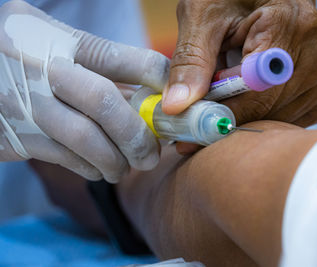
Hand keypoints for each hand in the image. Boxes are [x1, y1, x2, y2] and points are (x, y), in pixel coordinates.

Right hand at [0, 0, 169, 181]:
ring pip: (84, 139)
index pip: (118, 58)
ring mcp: (20, 102)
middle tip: (152, 155)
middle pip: (104, 102)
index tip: (174, 104)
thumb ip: (100, 67)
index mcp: (56, 38)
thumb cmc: (25, 60)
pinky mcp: (11, 135)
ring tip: (125, 167)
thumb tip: (154, 96)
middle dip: (137, 135)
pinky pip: (63, 158)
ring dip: (114, 160)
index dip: (156, 81)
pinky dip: (89, 168)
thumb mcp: (56, 46)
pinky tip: (98, 168)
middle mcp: (36, 66)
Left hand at [162, 0, 316, 126]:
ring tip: (230, 97)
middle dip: (232, 116)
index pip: (257, 91)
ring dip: (250, 117)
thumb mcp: (203, 18)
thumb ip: (191, 60)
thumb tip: (178, 106)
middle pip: (270, 109)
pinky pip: (297, 118)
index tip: (193, 127)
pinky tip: (255, 98)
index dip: (223, 112)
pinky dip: (269, 116)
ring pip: (282, 118)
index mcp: (292, 23)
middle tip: (202, 119)